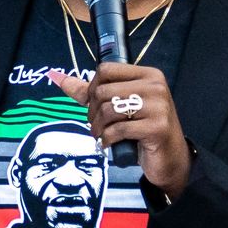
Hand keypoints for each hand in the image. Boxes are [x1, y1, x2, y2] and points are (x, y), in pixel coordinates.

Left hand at [52, 63, 192, 199]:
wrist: (170, 158)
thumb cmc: (144, 129)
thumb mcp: (120, 106)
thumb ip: (90, 91)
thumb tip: (58, 78)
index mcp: (148, 74)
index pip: (106, 69)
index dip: (92, 87)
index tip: (95, 104)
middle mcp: (155, 86)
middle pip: (104, 90)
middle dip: (93, 111)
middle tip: (96, 125)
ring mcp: (158, 106)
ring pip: (109, 109)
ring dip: (98, 127)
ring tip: (101, 134)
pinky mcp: (157, 127)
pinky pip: (118, 129)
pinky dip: (107, 139)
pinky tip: (109, 144)